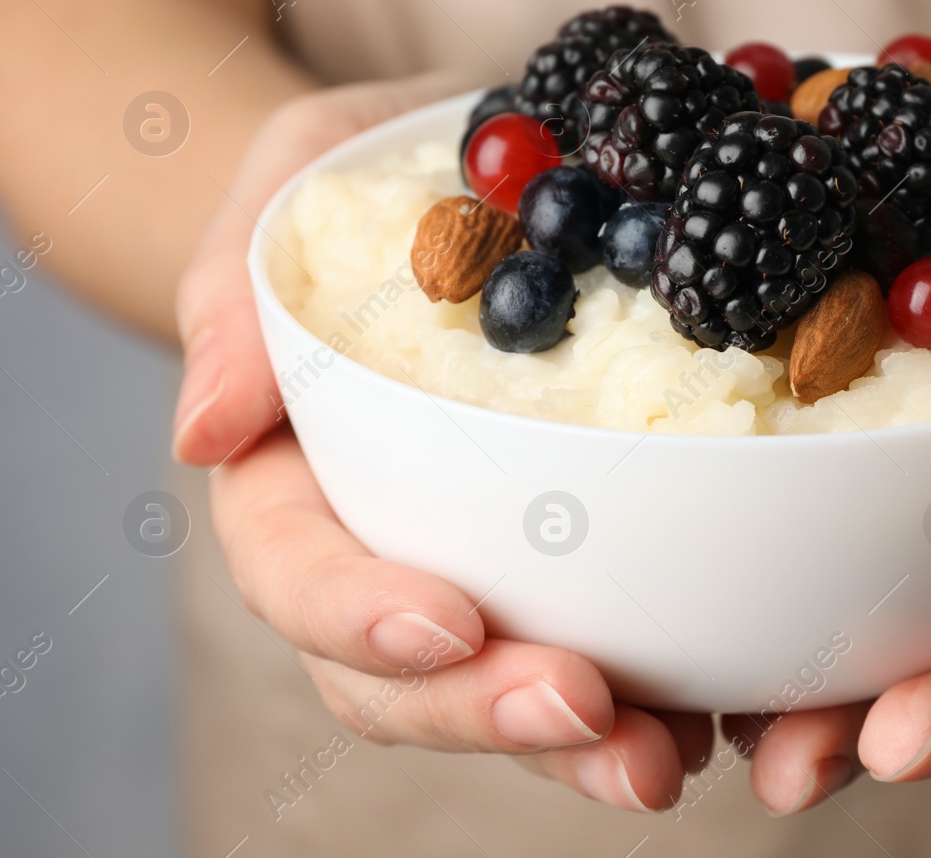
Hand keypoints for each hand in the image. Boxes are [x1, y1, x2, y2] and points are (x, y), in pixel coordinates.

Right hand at [174, 76, 710, 811]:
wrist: (455, 172)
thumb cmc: (351, 179)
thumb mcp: (286, 183)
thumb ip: (238, 296)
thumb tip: (200, 431)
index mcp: (296, 477)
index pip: (300, 573)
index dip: (361, 617)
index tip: (448, 626)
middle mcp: (385, 546)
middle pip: (408, 675)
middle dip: (487, 709)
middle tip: (588, 711)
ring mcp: (481, 565)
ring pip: (508, 690)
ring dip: (583, 742)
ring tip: (667, 758)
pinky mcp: (574, 559)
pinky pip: (613, 642)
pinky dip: (670, 689)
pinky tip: (730, 710)